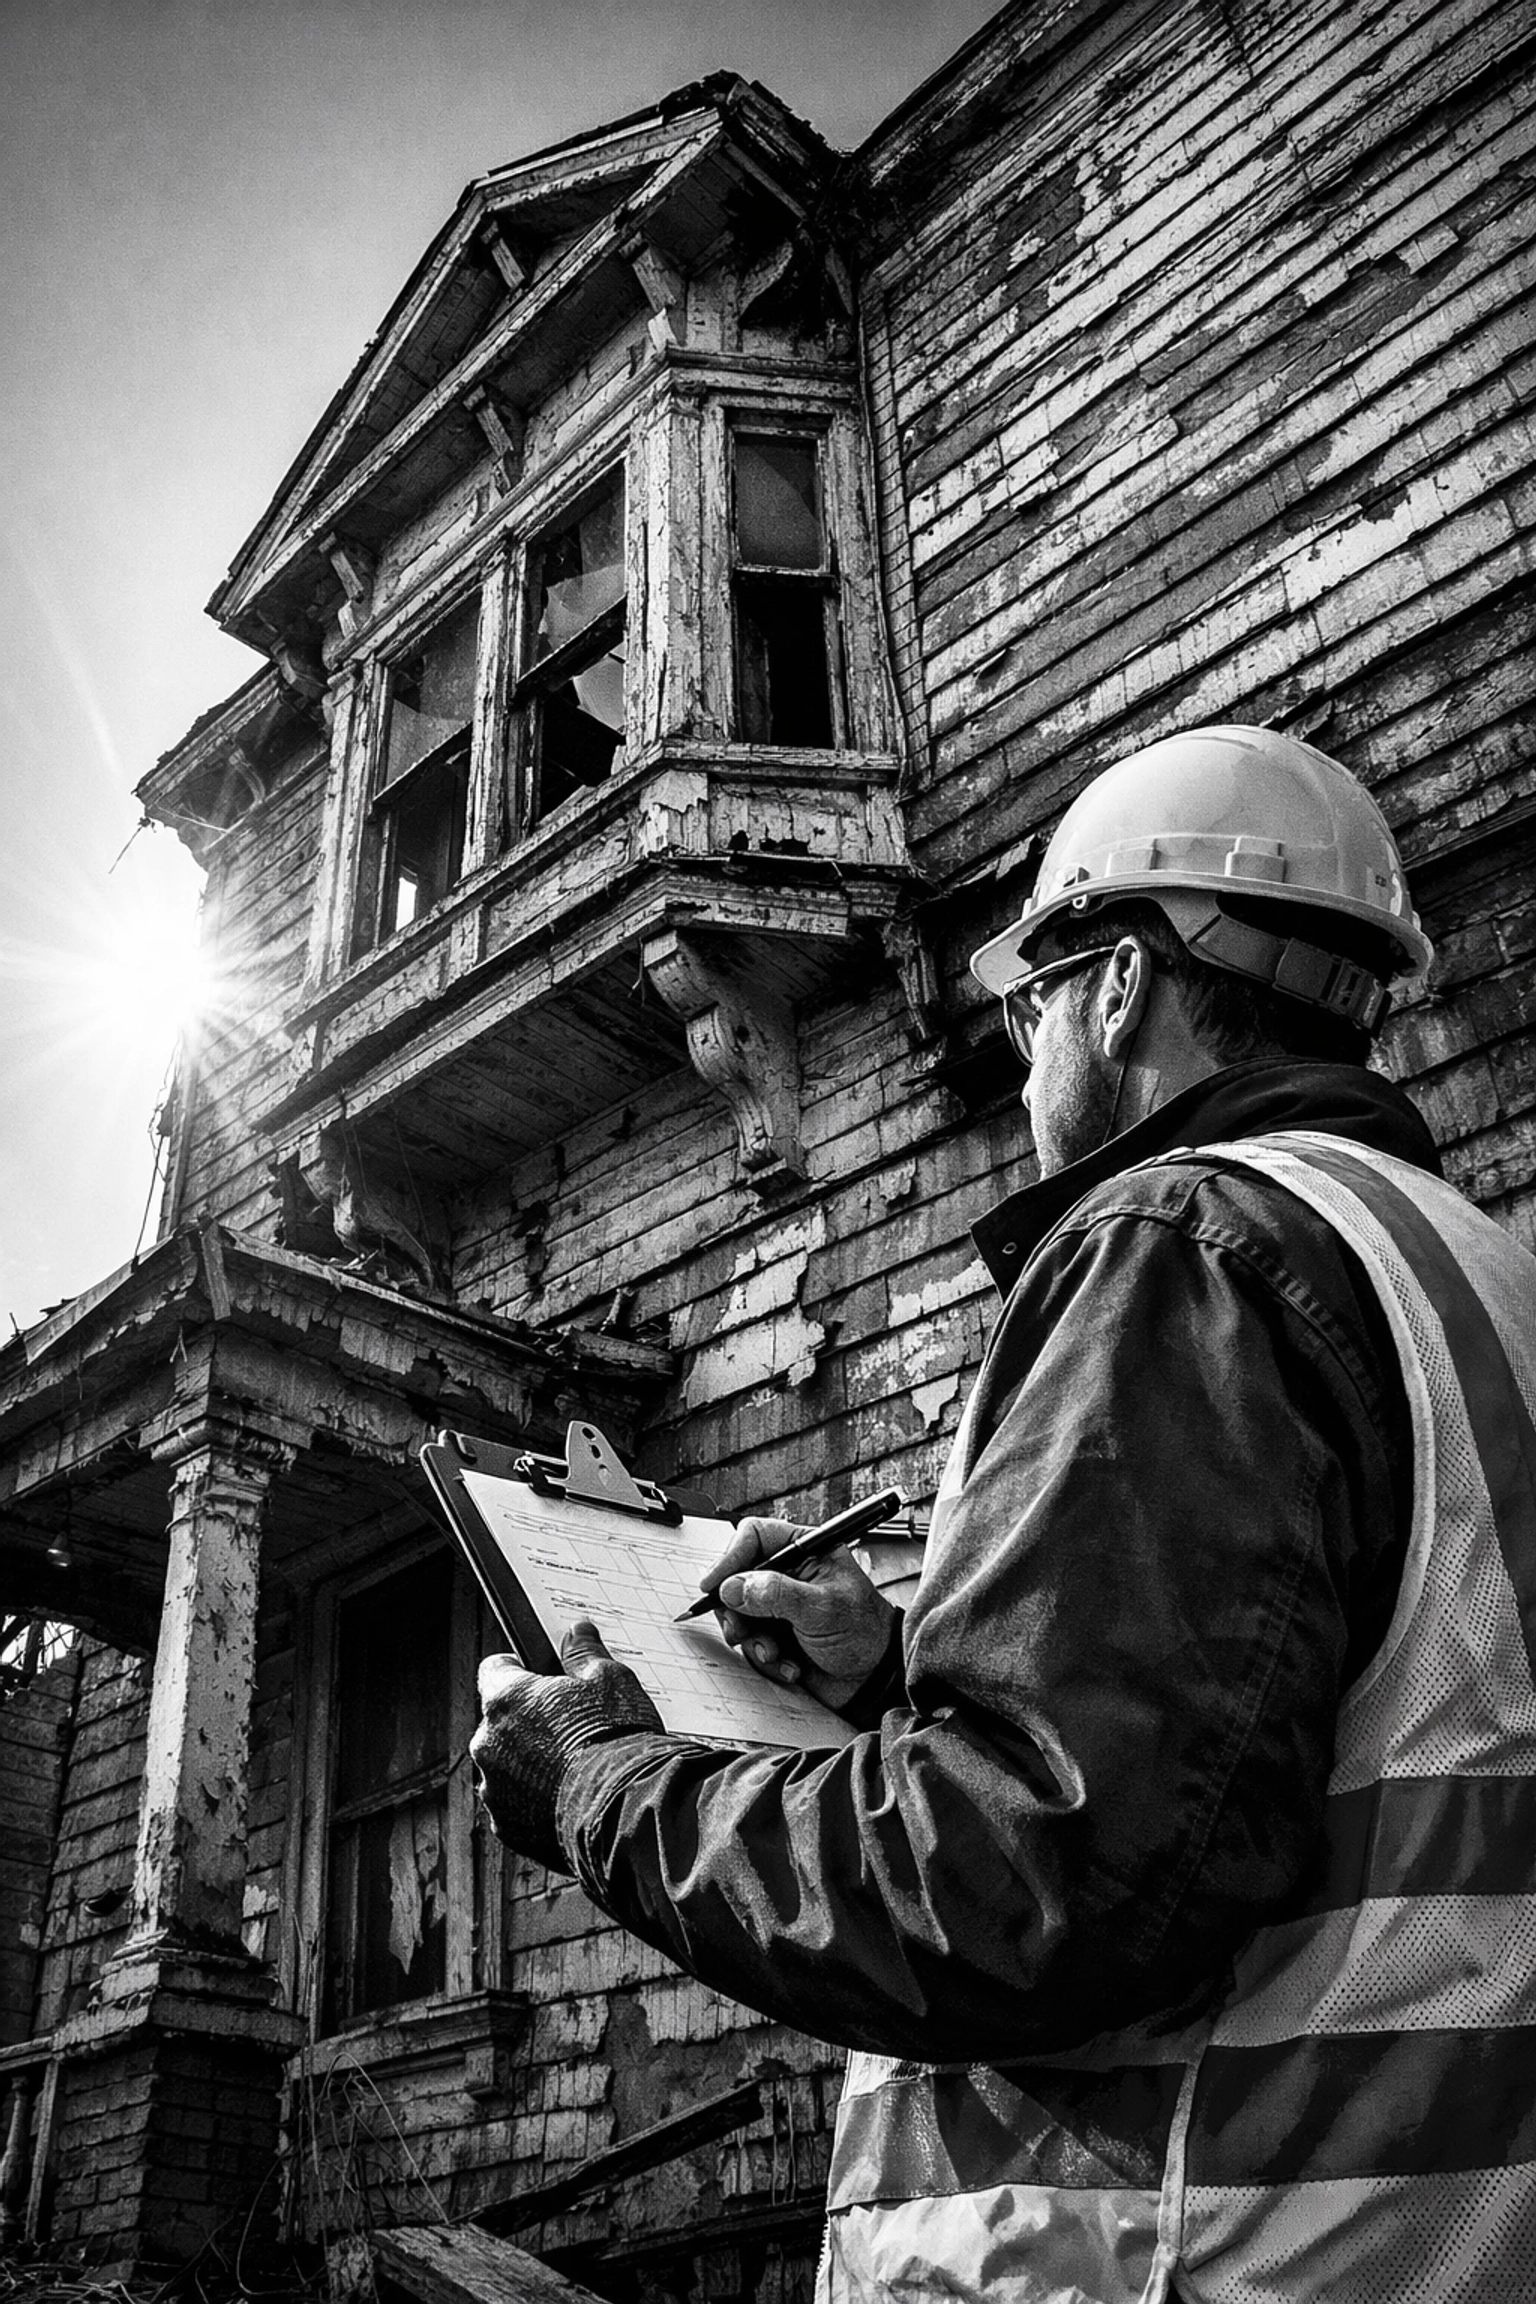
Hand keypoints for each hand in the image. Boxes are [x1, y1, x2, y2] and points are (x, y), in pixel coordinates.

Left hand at [470, 1619, 661, 1871]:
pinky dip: (537, 1800)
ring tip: (577, 1765)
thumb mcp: (610, 1680)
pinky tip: (572, 1796)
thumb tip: (577, 1633)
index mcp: (507, 1699)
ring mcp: (496, 1789)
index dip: (519, 1669)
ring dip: (531, 1762)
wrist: (626, 1811)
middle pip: (501, 1721)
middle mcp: (489, 1744)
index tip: (539, 1674)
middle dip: (529, 1720)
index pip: (494, 1669)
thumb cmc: (617, 1740)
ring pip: (508, 1765)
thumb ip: (585, 1653)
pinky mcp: (509, 1827)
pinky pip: (517, 1805)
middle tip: (571, 1723)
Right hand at [704, 1517, 896, 1714]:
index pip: (754, 1537)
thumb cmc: (865, 1633)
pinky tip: (791, 1665)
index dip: (730, 1557)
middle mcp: (790, 1575)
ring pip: (740, 1614)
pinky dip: (765, 1659)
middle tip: (739, 1629)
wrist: (875, 1680)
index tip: (714, 1585)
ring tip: (775, 1653)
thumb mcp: (822, 1609)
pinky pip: (752, 1642)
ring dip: (753, 1639)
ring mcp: (781, 1606)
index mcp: (805, 1551)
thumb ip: (777, 1594)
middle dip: (736, 1608)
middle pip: (738, 1577)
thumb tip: (734, 1586)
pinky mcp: (777, 1635)